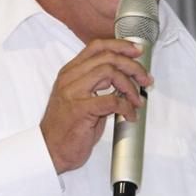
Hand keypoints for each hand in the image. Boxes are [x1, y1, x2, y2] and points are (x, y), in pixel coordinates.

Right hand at [40, 39, 152, 173]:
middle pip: (107, 57)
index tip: (136, 51)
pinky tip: (129, 115)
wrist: (50, 150)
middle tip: (145, 78)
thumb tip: (126, 80)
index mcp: (70, 72)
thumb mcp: (81, 98)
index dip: (120, 45)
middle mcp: (70, 78)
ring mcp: (74, 93)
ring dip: (130, 86)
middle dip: (132, 66)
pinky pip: (112, 100)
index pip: (97, 47)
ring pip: (110, 73)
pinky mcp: (81, 109)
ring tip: (137, 100)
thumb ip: (99, 86)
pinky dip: (126, 107)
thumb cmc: (67, 128)